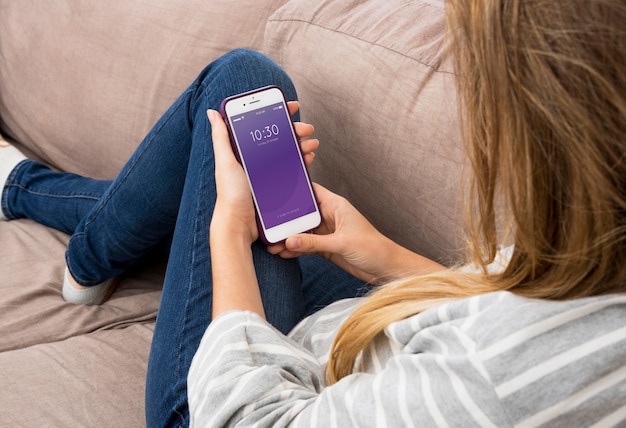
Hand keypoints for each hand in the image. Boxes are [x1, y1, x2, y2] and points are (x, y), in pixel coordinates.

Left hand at [208, 102, 317, 242]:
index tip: (291, 106)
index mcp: (244, 150)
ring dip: (303, 145)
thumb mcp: (225, 161)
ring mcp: (268, 173)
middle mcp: (257, 160)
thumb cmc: (230, 194)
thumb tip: (212, 112)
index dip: (277, 113)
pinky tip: (308, 159)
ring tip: (311, 145)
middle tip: (307, 128)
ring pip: (289, 152)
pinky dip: (302, 162)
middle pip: (280, 137)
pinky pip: (293, 170)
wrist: (239, 223)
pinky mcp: (278, 186)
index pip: (262, 125)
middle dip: (296, 130)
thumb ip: (221, 137)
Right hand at [268, 184, 444, 283]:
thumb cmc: (373, 249)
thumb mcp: (342, 243)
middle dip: (284, 219)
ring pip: (301, 232)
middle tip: (266, 225)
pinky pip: (306, 246)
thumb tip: (289, 241)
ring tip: (271, 245)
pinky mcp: (326, 247)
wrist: (385, 269)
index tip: (274, 189)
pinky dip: (295, 249)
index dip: (294, 188)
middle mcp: (329, 216)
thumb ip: (314, 242)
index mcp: (335, 205)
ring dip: (287, 238)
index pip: (310, 191)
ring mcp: (326, 233)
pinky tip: (282, 253)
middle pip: (301, 213)